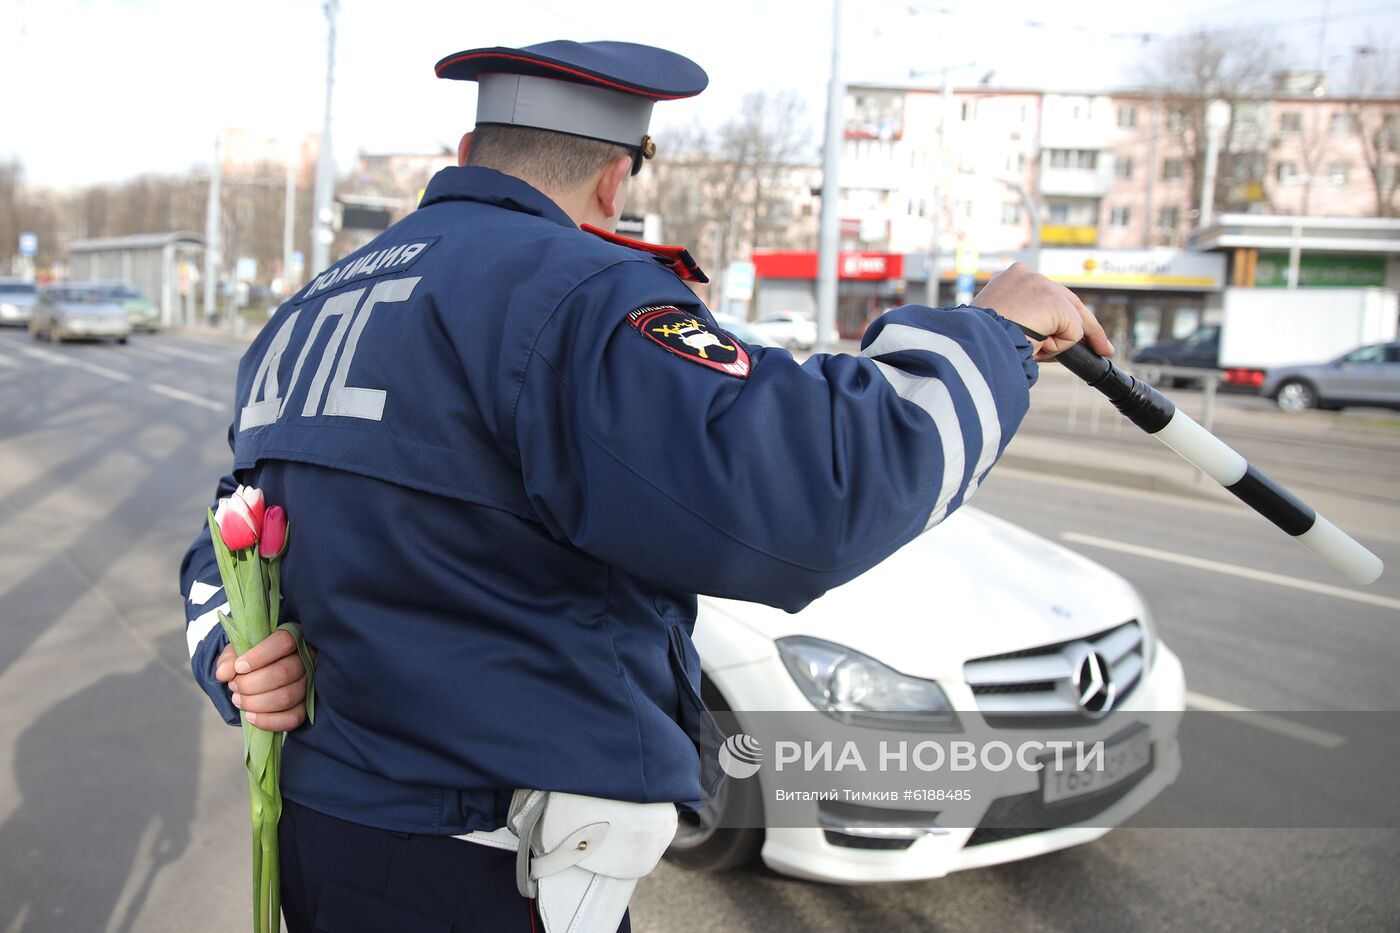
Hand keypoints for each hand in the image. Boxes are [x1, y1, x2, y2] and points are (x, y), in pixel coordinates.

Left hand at [215, 628, 313, 731]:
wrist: (260, 673)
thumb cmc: (252, 658)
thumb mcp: (238, 651)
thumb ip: (229, 659)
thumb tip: (224, 673)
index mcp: (294, 636)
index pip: (283, 643)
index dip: (259, 656)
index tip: (239, 667)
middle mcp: (308, 659)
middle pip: (284, 673)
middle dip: (251, 684)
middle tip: (234, 686)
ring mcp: (309, 683)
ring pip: (287, 697)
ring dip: (256, 703)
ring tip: (238, 700)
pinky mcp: (306, 706)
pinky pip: (293, 718)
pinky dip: (269, 721)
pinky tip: (250, 716)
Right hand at [972, 262, 1114, 361]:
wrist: (972, 341)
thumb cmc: (977, 340)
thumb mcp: (999, 323)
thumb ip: (1023, 319)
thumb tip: (1044, 335)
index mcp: (1010, 278)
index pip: (1047, 296)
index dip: (1063, 315)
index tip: (1075, 330)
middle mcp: (1026, 274)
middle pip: (1068, 302)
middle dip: (1087, 327)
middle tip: (1104, 348)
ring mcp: (1041, 284)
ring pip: (1070, 320)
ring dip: (1058, 342)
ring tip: (1031, 350)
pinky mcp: (1054, 301)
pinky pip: (1073, 333)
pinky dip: (1058, 347)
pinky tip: (1034, 346)